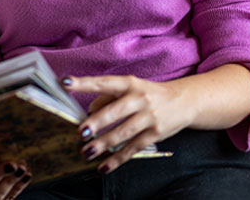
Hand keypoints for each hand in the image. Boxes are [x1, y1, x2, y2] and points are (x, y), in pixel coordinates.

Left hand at [63, 75, 189, 173]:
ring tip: (86, 152)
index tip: (65, 83)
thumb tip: (89, 112)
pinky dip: (117, 159)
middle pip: (115, 111)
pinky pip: (133, 148)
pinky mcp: (155, 133)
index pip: (103, 82)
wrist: (184, 101)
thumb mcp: (130, 88)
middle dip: (97, 122)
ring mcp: (149, 116)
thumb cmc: (148, 93)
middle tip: (81, 131)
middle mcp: (139, 98)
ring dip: (103, 144)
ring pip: (123, 133)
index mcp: (129, 83)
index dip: (83, 83)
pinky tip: (104, 167)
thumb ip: (107, 98)